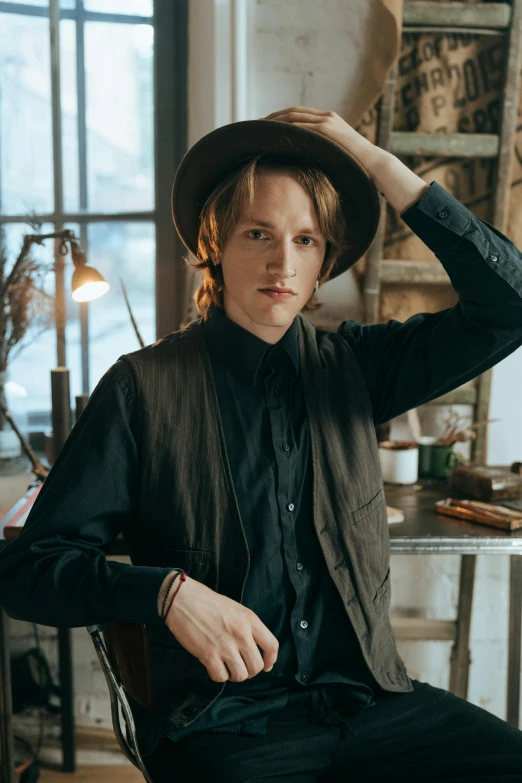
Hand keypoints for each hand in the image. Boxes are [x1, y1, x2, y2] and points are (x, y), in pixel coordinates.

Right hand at [164, 574, 278, 682]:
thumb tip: (256, 649)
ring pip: (241, 675)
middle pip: (257, 666)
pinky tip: (213, 666)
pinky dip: (218, 675)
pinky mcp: (208, 654)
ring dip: (234, 675)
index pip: (272, 646)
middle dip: (250, 671)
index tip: (266, 666)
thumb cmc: (208, 603)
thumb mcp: (236, 609)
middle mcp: (241, 633)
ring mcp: (225, 645)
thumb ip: (248, 627)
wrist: (183, 599)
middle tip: (240, 666)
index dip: (270, 660)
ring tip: (227, 667)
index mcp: (250, 620)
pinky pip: (221, 677)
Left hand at [261, 106, 382, 170]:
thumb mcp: (336, 154)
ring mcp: (327, 121)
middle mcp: (326, 116)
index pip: (298, 115)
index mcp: (328, 120)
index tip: (265, 125)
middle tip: (255, 124)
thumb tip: (309, 162)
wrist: (373, 162)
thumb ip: (323, 152)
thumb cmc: (355, 163)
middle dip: (272, 117)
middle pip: (292, 112)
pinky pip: (302, 126)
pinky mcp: (327, 129)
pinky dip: (286, 128)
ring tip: (259, 128)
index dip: (280, 118)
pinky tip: (273, 134)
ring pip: (294, 116)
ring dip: (275, 121)